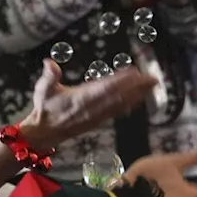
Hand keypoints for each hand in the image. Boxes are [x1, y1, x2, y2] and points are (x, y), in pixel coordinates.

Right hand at [19, 59, 155, 150]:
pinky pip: (117, 112)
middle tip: (153, 78)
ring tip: (152, 86)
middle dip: (137, 87)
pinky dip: (130, 104)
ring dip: (138, 95)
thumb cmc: (44, 108)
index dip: (120, 81)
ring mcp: (97, 116)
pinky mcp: (98, 121)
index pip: (104, 88)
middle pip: (118, 96)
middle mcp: (92, 108)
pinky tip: (139, 99)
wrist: (44, 133)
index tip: (134, 72)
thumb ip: (49, 76)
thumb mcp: (43, 90)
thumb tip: (49, 63)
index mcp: (80, 99)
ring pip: (121, 104)